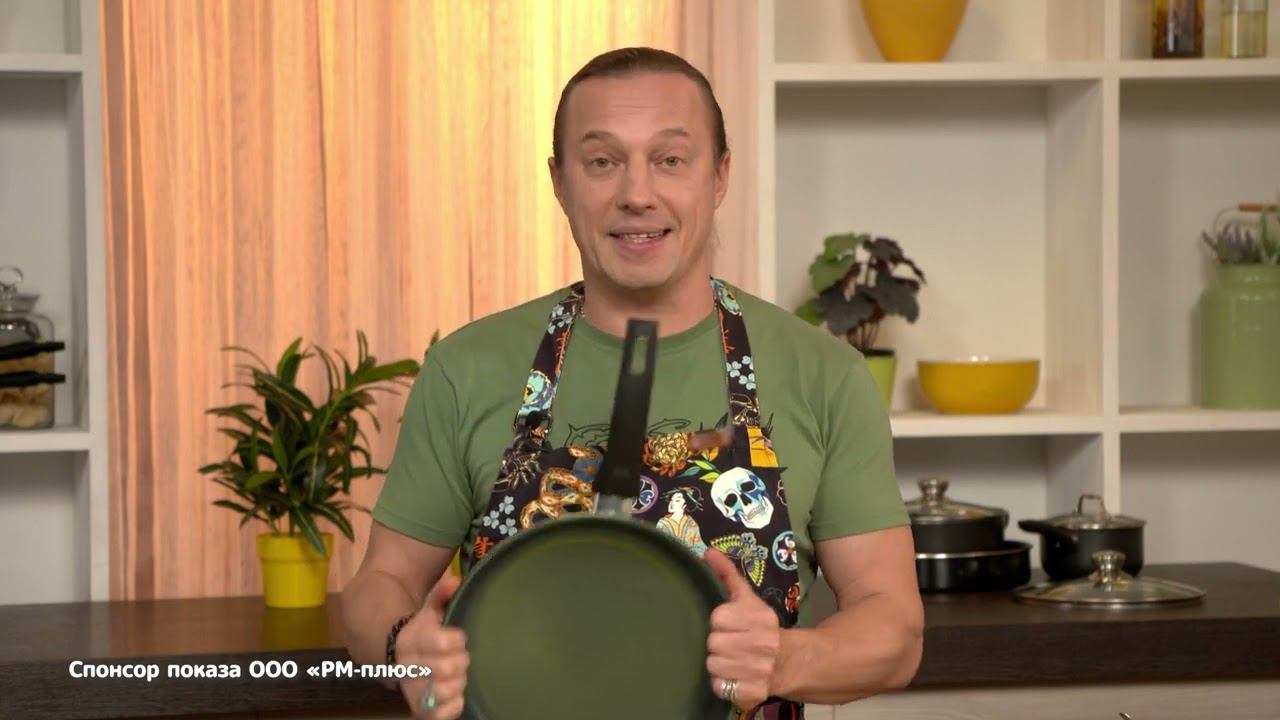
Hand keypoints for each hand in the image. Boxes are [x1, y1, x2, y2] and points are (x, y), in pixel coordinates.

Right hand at [395, 572, 468, 718]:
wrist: (395, 654)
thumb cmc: (421, 631)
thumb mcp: (429, 610)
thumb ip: (441, 595)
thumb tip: (455, 580)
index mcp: (413, 640)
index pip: (441, 641)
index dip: (456, 640)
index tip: (459, 638)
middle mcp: (410, 666)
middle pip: (446, 668)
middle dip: (461, 661)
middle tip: (463, 658)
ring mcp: (413, 690)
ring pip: (442, 692)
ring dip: (458, 683)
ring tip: (459, 676)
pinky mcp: (418, 709)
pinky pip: (437, 716)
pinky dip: (451, 708)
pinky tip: (457, 696)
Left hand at [703, 548, 781, 712]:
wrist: (788, 661)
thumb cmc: (760, 627)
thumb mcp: (747, 599)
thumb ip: (727, 574)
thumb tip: (707, 552)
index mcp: (759, 618)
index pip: (718, 618)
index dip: (720, 623)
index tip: (730, 625)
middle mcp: (762, 644)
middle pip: (713, 643)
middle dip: (718, 644)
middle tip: (730, 644)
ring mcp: (759, 670)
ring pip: (713, 666)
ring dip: (719, 664)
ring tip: (731, 660)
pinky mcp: (753, 693)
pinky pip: (720, 687)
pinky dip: (723, 684)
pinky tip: (734, 676)